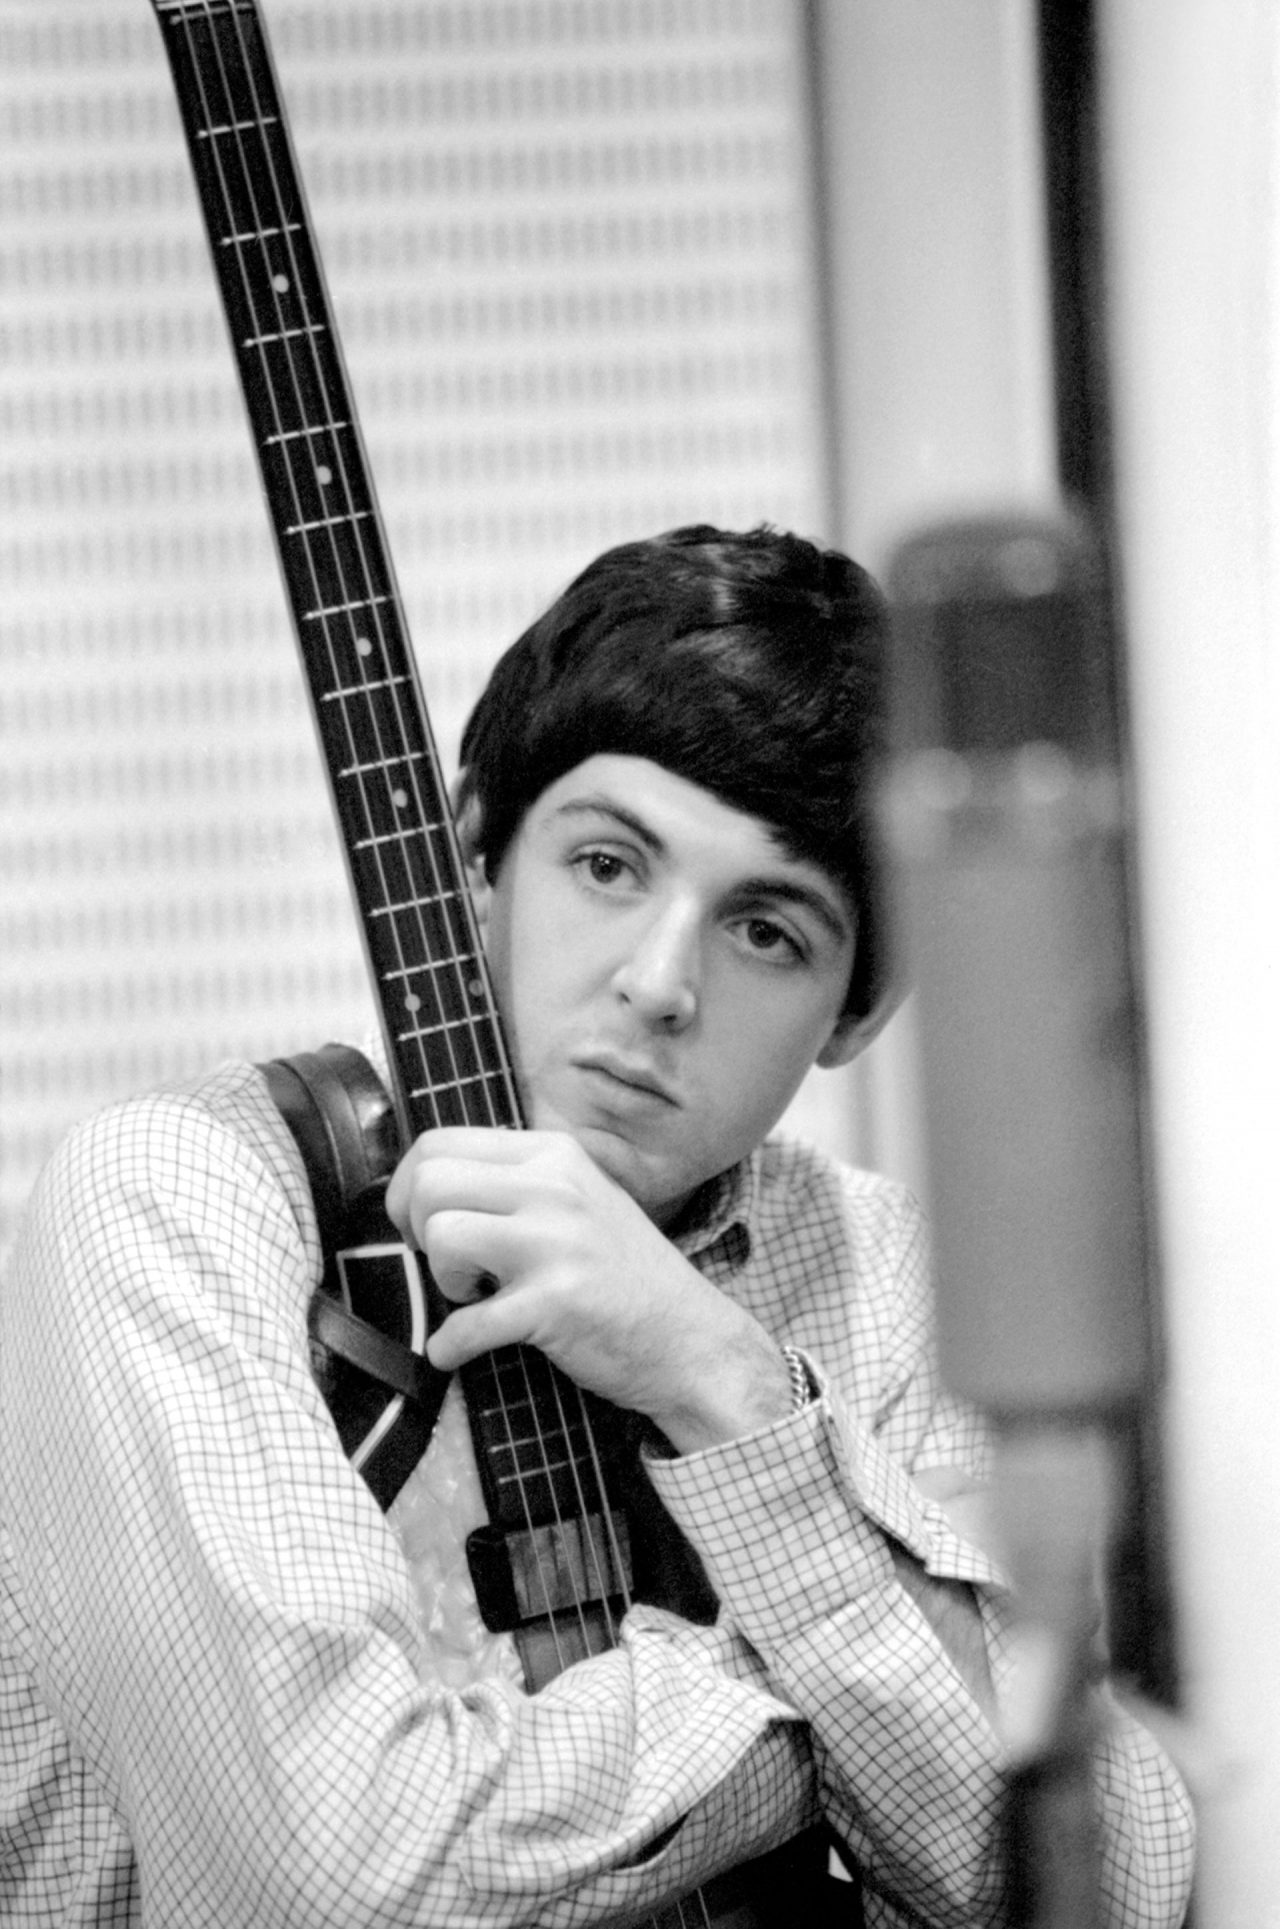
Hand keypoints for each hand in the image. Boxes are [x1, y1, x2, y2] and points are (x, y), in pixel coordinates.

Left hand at [384, 1127, 792, 1451]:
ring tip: (476, 1296)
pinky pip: (464, 1324)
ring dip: (442, 1280)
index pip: (439, 1142)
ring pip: (441, 1236)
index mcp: (553, 1155)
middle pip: (430, 1182)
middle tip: (448, 1263)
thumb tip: (426, 1185)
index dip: (409, 1188)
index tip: (423, 1225)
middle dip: (417, 1230)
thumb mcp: (578, 1198)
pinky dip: (449, 1347)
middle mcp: (554, 1187)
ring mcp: (557, 1243)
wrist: (691, 1339)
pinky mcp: (555, 1304)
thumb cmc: (624, 1274)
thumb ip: (516, 1181)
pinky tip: (461, 1349)